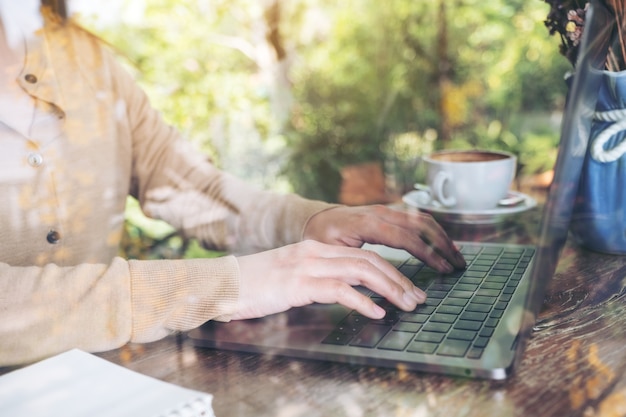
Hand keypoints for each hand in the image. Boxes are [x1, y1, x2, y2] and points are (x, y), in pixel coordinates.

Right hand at [232, 240, 425, 319]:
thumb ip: (318, 279)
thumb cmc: (254, 285)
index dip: (391, 269)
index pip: (363, 254)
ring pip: (361, 271)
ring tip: (407, 305)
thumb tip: (348, 292)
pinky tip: (376, 312)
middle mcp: (315, 252)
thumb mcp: (290, 276)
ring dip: (390, 288)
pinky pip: (339, 290)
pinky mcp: (298, 284)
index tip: (407, 286)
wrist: (222, 284)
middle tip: (418, 298)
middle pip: (369, 260)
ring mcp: (307, 266)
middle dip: (399, 279)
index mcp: (315, 249)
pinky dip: (363, 302)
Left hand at [303, 204, 465, 271]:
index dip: (428, 254)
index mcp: (368, 222)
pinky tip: (444, 246)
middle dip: (444, 246)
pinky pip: (418, 220)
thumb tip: (371, 286)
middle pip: (422, 226)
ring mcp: (387, 211)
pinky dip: (435, 232)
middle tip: (459, 266)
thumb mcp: (330, 253)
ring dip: (443, 238)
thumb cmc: (320, 238)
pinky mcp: (390, 214)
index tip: (444, 269)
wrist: (316, 218)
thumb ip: (351, 265)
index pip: (406, 238)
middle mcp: (381, 213)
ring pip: (423, 220)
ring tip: (457, 258)